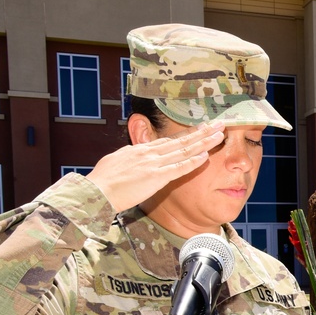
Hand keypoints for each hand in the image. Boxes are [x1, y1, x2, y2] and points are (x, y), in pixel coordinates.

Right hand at [86, 122, 225, 211]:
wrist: (96, 191)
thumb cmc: (103, 182)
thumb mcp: (118, 164)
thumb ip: (130, 160)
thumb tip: (134, 158)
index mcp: (140, 150)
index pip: (169, 140)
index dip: (187, 135)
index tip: (201, 128)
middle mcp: (149, 153)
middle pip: (181, 140)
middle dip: (202, 131)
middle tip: (219, 123)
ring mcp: (153, 163)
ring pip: (184, 150)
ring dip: (203, 141)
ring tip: (219, 133)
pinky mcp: (155, 176)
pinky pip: (178, 167)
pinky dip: (193, 161)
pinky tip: (205, 155)